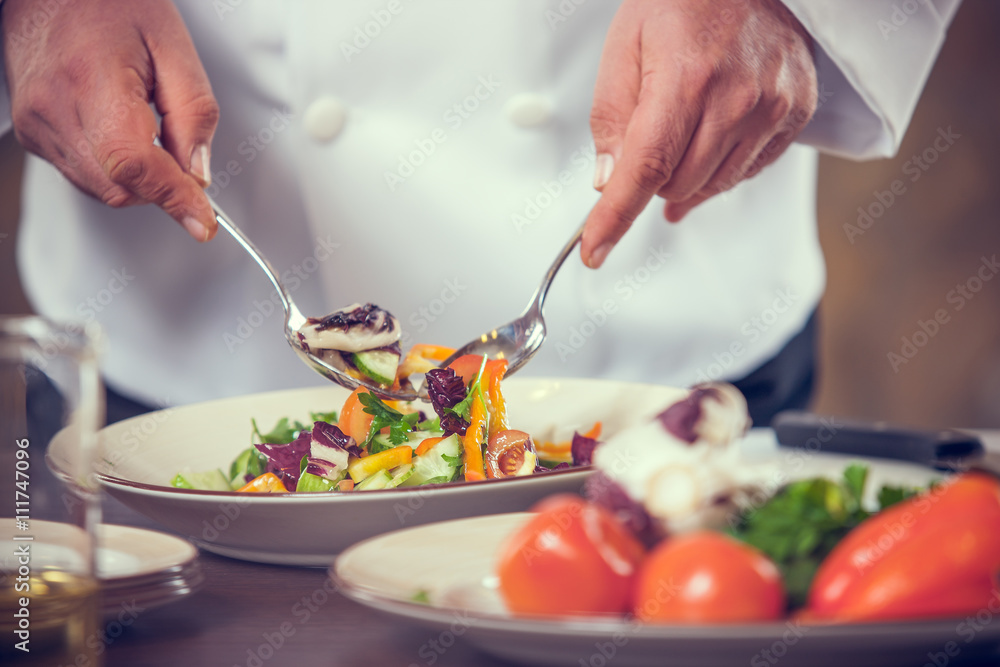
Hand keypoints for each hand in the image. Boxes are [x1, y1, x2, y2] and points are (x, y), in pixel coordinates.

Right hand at [2, 0, 218, 240]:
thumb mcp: (173, 47)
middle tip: (183, 157)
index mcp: (92, 83)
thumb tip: (199, 174)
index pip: (135, 164)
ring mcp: (37, 123)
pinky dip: (113, 169)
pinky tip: (121, 132)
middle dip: (161, 187)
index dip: (173, 198)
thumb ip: (193, 114)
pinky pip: (82, 174)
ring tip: (147, 129)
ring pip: (101, 189)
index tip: (202, 222)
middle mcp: (54, 109)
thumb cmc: (108, 2)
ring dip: (138, 179)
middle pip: (119, 187)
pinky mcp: (31, 130)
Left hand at [582, 0, 816, 267]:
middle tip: (645, 139)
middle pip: (677, 185)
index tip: (594, 251)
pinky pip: (748, 171)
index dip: (615, 217)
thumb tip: (607, 179)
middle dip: (650, 178)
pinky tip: (713, 134)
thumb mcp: (626, 45)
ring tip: (680, 132)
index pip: (645, 169)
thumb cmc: (682, 1)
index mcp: (686, 78)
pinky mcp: (797, 111)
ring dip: (685, 176)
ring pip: (713, 185)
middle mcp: (737, 97)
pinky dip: (721, 166)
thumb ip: (612, 116)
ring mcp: (773, 106)